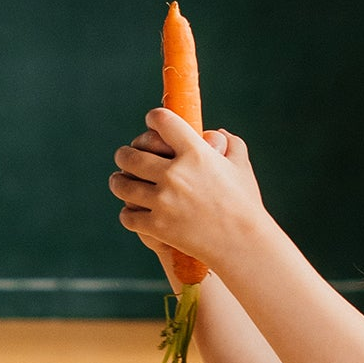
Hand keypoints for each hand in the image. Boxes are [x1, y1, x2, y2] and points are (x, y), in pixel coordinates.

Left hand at [109, 108, 266, 270]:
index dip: (154, 118)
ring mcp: (163, 201)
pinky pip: (128, 215)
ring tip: (119, 181)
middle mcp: (175, 173)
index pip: (162, 120)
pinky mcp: (157, 226)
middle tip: (125, 156)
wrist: (243, 244)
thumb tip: (217, 133)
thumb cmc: (245, 204)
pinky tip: (132, 211)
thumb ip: (231, 144)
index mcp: (196, 153)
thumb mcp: (241, 167)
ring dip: (118, 181)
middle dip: (125, 154)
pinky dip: (128, 213)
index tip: (152, 122)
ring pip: (123, 184)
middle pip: (131, 155)